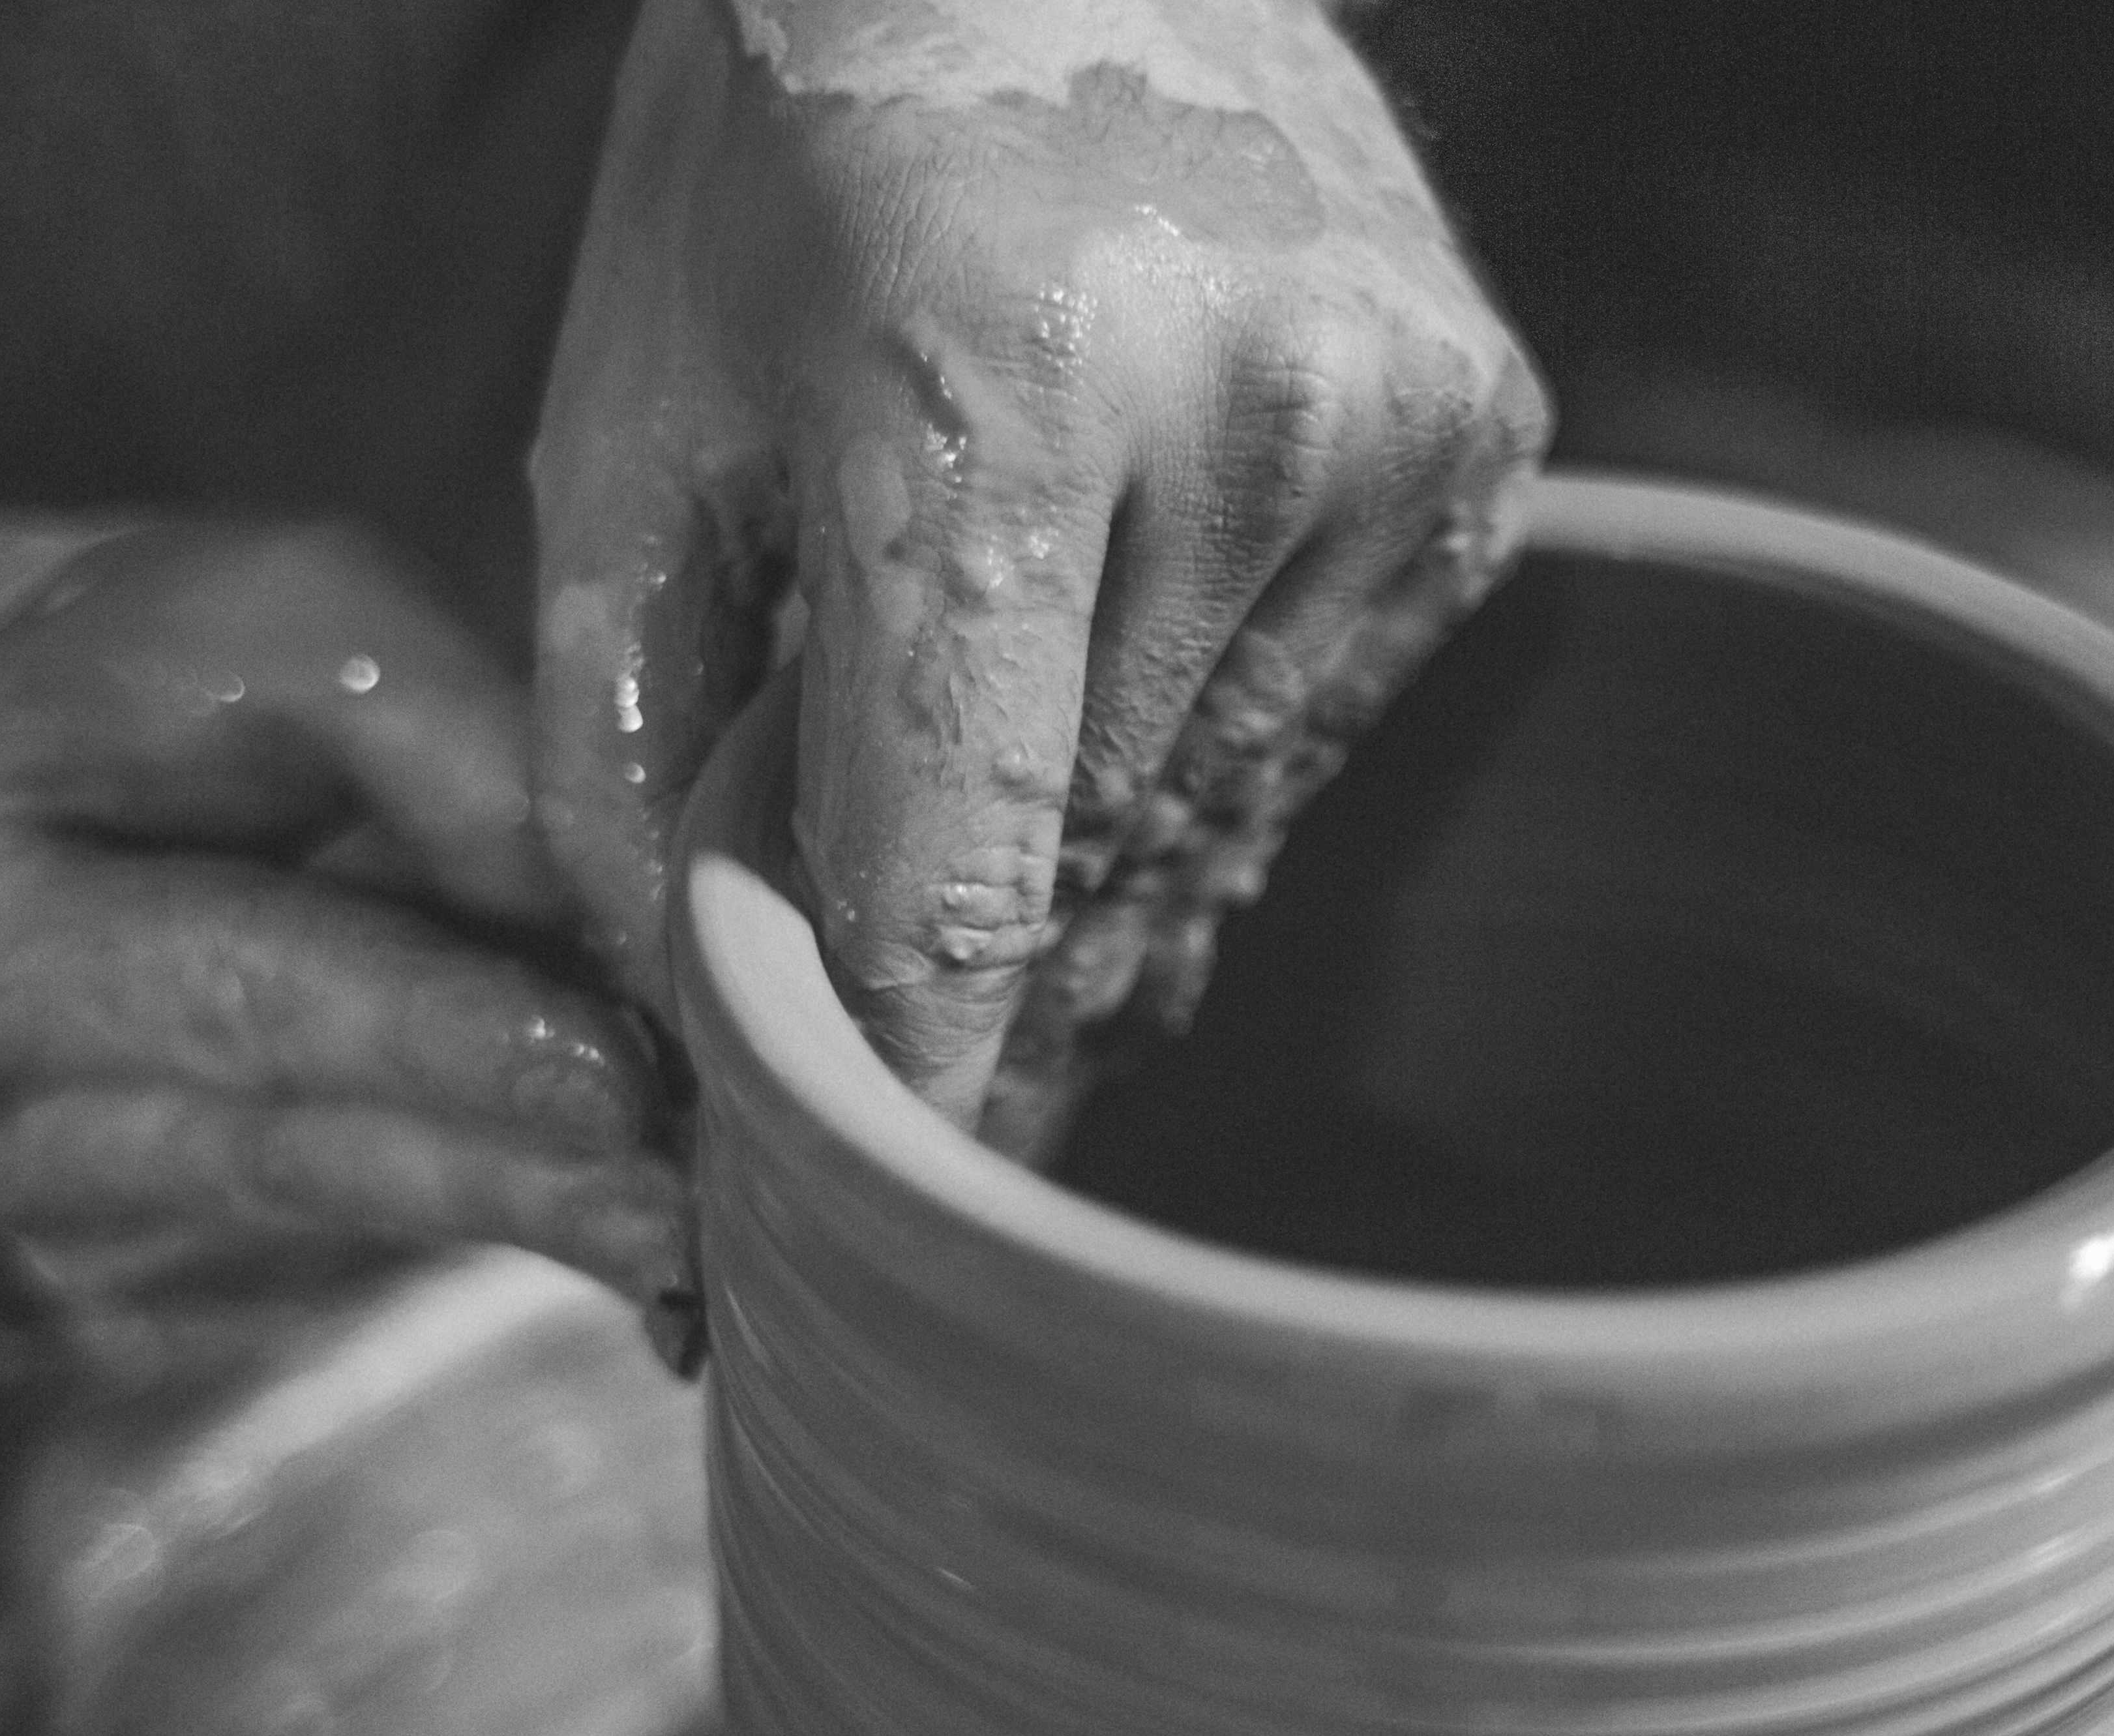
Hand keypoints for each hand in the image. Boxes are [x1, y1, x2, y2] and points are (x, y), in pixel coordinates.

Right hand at [0, 522, 690, 1314]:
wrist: (55, 761)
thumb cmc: (174, 661)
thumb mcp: (299, 614)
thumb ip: (456, 749)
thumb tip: (637, 909)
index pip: (238, 998)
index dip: (435, 1038)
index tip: (611, 1077)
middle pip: (307, 1153)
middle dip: (522, 1172)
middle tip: (700, 1200)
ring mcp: (95, 1224)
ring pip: (368, 1218)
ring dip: (549, 1214)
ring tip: (717, 1216)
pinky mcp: (199, 1270)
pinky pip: (389, 1242)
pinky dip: (530, 1212)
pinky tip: (661, 1218)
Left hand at [531, 0, 1549, 1138]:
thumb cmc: (774, 145)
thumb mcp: (629, 421)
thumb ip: (636, 749)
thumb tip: (692, 1036)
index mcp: (982, 402)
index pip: (962, 873)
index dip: (917, 1077)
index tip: (885, 1212)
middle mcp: (1235, 415)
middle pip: (1096, 858)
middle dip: (990, 955)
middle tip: (917, 1007)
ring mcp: (1391, 419)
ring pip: (1226, 799)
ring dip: (1106, 846)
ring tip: (1011, 790)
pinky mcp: (1484, 429)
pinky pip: (1330, 701)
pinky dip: (1214, 727)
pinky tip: (1130, 644)